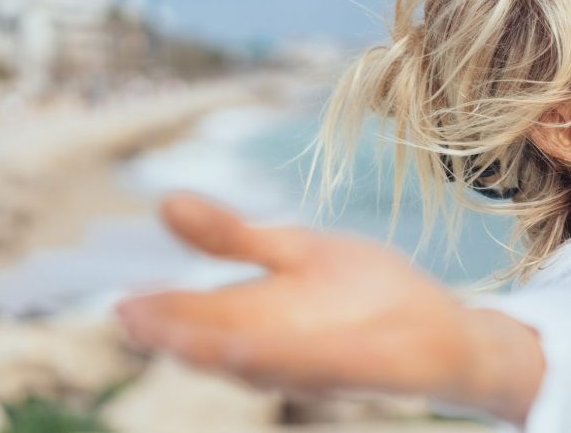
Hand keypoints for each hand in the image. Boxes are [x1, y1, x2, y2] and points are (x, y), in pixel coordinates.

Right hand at [115, 193, 472, 396]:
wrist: (445, 328)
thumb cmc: (367, 293)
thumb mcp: (297, 249)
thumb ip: (235, 236)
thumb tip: (165, 201)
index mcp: (258, 316)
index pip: (198, 315)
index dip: (162, 314)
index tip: (125, 306)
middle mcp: (278, 347)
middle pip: (218, 345)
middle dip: (180, 336)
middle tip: (136, 322)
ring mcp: (318, 363)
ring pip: (261, 364)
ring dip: (221, 353)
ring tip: (181, 339)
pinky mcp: (362, 369)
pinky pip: (318, 367)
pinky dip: (285, 361)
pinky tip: (252, 353)